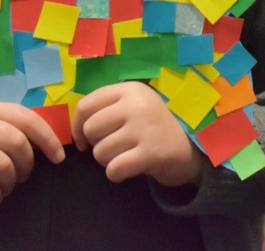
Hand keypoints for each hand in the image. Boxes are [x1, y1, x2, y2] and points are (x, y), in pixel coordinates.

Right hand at [0, 103, 64, 215]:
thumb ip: (15, 132)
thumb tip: (51, 144)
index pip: (27, 118)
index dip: (47, 139)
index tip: (58, 159)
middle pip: (16, 142)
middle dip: (26, 165)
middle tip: (22, 177)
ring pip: (1, 164)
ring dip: (10, 182)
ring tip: (6, 187)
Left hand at [72, 82, 202, 186]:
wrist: (189, 149)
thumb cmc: (152, 128)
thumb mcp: (133, 107)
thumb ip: (106, 109)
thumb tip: (75, 128)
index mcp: (131, 89)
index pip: (86, 105)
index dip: (77, 126)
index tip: (86, 139)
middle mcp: (138, 104)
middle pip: (90, 129)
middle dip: (96, 144)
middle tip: (115, 146)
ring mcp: (145, 128)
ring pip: (100, 152)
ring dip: (108, 161)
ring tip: (126, 156)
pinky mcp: (151, 153)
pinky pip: (114, 169)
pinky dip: (116, 174)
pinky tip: (129, 170)